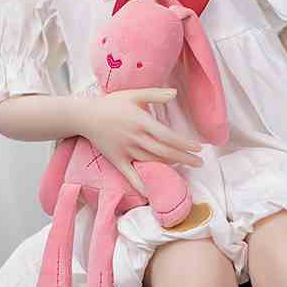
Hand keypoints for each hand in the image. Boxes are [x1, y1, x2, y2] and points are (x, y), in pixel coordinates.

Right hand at [81, 88, 203, 194]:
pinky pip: (130, 175)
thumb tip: (175, 93)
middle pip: (164, 151)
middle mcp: (135, 138)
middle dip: (184, 158)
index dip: (184, 144)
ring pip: (151, 162)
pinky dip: (141, 184)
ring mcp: (126, 151)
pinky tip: (151, 193)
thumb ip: (155, 94)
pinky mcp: (117, 160)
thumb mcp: (133, 94)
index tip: (198, 148)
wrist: (86, 117)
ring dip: (169, 166)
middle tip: (200, 163)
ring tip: (184, 168)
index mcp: (141, 122)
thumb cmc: (111, 104)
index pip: (167, 136)